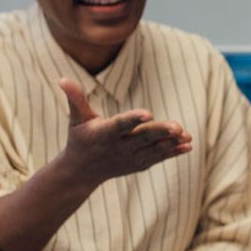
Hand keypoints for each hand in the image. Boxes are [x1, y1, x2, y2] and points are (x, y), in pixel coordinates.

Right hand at [55, 79, 191, 190]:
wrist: (81, 172)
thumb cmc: (79, 138)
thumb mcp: (76, 119)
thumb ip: (75, 99)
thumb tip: (63, 79)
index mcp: (103, 134)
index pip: (120, 125)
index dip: (134, 119)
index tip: (148, 113)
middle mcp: (118, 147)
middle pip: (142, 138)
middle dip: (160, 133)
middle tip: (177, 126)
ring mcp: (130, 158)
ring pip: (153, 150)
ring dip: (171, 143)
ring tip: (187, 135)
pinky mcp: (139, 164)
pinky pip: (158, 158)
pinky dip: (173, 152)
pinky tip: (188, 146)